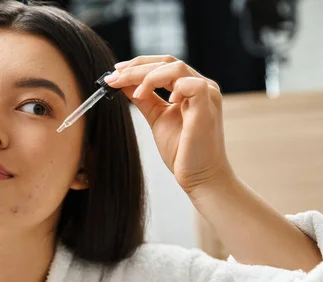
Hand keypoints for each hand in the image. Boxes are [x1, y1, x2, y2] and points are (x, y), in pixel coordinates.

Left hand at [105, 55, 233, 194]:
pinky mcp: (207, 106)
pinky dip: (172, 88)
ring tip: (134, 94)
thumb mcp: (156, 118)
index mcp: (190, 88)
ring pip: (176, 68)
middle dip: (136, 68)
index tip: (115, 72)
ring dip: (148, 77)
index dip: (138, 65)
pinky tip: (161, 101)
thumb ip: (144, 99)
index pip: (163, 65)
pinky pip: (191, 84)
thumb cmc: (182, 151)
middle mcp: (201, 86)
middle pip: (167, 62)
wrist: (199, 177)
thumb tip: (123, 83)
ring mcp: (207, 95)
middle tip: (114, 78)